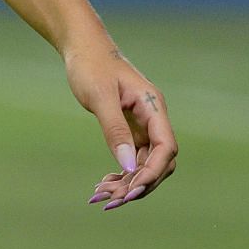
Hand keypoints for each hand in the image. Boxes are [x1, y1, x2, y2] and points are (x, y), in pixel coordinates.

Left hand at [63, 38, 175, 209]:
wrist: (82, 48)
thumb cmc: (91, 66)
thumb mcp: (100, 97)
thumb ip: (114, 129)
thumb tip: (128, 166)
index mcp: (153, 107)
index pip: (166, 148)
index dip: (153, 172)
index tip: (132, 190)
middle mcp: (153, 118)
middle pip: (159, 162)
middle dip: (139, 183)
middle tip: (110, 200)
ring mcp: (143, 125)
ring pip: (145, 164)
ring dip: (127, 182)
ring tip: (101, 196)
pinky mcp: (130, 129)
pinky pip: (132, 158)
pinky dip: (121, 173)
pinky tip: (104, 183)